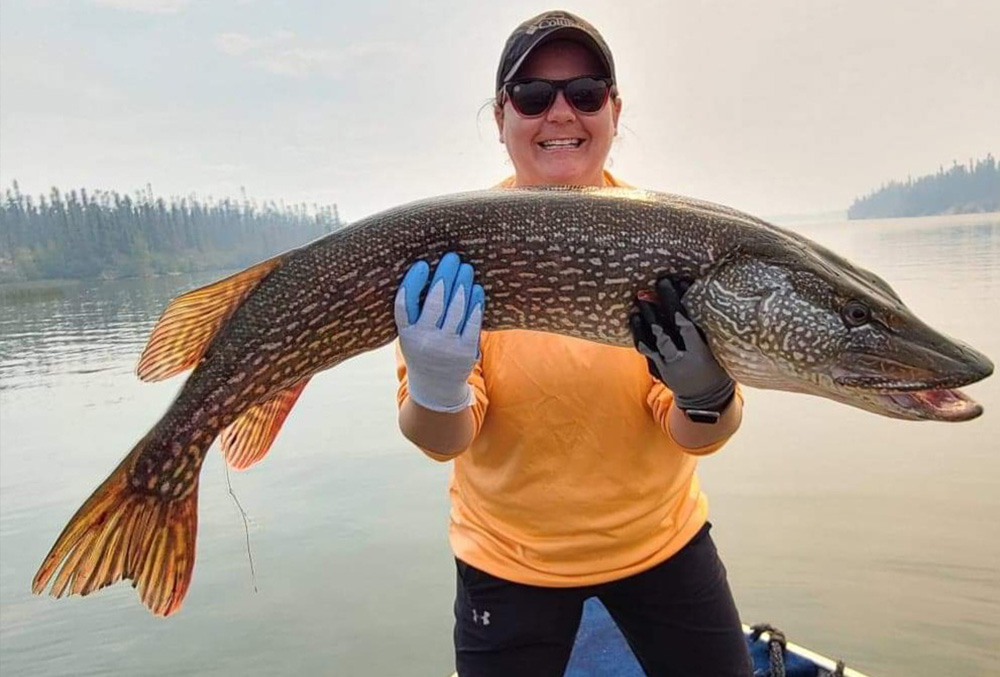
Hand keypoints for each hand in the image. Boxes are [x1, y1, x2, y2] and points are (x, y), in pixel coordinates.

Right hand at [395, 252, 485, 412]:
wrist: (436, 389)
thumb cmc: (422, 352)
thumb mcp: (409, 336)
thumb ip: (415, 313)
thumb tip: (429, 274)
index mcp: (406, 334)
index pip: (405, 304)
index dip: (413, 282)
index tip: (422, 264)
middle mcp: (424, 340)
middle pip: (435, 302)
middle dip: (445, 276)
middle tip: (452, 258)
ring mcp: (445, 347)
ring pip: (456, 309)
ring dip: (462, 285)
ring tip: (466, 269)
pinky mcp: (465, 352)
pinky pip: (471, 322)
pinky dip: (475, 303)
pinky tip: (476, 289)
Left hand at [629, 278, 734, 412]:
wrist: (705, 400)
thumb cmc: (718, 370)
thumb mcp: (720, 352)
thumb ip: (710, 332)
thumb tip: (703, 298)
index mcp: (701, 355)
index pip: (688, 326)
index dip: (682, 304)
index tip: (679, 283)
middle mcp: (681, 361)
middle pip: (667, 329)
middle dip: (661, 306)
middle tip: (657, 284)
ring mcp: (667, 366)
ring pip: (652, 340)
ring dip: (645, 319)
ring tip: (640, 301)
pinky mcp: (658, 369)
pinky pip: (646, 350)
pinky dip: (640, 334)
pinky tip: (635, 319)